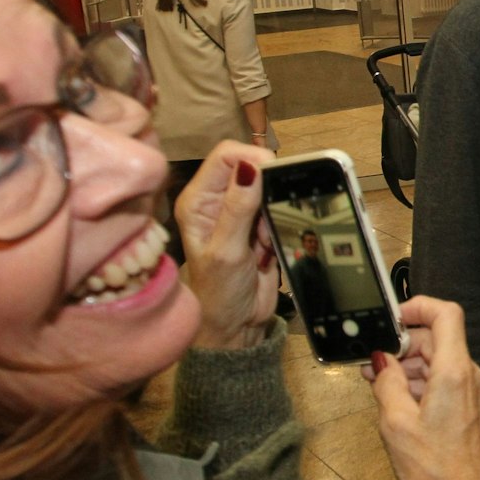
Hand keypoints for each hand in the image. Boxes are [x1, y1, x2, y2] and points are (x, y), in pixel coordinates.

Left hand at [176, 142, 279, 349]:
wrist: (234, 324)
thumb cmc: (218, 293)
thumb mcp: (227, 250)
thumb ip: (239, 208)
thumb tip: (251, 166)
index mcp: (198, 200)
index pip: (226, 154)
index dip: (252, 158)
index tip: (274, 178)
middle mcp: (216, 200)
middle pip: (251, 166)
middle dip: (268, 190)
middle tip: (266, 221)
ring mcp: (239, 212)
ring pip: (269, 188)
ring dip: (275, 210)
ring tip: (264, 239)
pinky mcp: (259, 225)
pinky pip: (279, 209)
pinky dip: (281, 223)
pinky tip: (269, 246)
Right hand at [369, 296, 479, 479]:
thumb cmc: (434, 472)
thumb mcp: (396, 423)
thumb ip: (386, 382)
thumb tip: (380, 359)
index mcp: (455, 373)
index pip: (446, 313)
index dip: (418, 307)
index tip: (392, 319)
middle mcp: (470, 376)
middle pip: (437, 339)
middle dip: (403, 346)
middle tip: (373, 363)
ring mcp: (473, 392)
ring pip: (438, 361)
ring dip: (408, 367)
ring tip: (379, 385)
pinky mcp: (470, 408)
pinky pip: (444, 381)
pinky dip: (420, 384)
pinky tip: (398, 401)